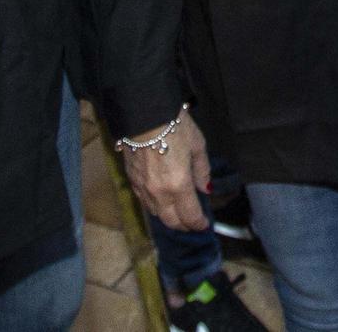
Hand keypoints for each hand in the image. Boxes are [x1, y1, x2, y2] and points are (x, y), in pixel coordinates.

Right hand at [121, 107, 210, 231]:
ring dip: (168, 217)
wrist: (144, 112)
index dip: (198, 223)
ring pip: (155, 213)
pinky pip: (143, 201)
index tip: (204, 224)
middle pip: (171, 221)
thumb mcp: (197, 144)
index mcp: (178, 184)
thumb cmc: (174, 125)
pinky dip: (154, 205)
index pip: (189, 215)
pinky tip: (160, 200)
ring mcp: (143, 187)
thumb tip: (206, 188)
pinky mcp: (131, 179)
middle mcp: (159, 192)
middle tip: (192, 223)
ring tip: (177, 213)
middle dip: (183, 225)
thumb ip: (202, 170)